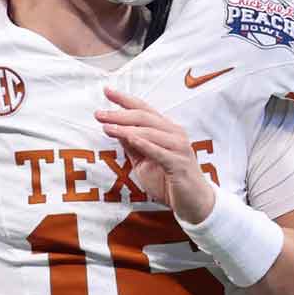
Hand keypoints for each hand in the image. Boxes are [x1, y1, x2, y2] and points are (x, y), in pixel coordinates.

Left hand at [94, 87, 215, 223]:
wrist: (194, 204)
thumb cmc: (169, 181)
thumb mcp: (144, 162)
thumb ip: (132, 146)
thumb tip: (115, 129)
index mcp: (167, 130)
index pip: (143, 109)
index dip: (125, 99)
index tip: (107, 90)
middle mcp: (175, 134)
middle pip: (144, 117)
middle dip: (120, 114)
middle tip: (99, 113)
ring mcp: (179, 148)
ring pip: (150, 132)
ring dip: (126, 128)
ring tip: (107, 126)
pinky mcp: (179, 164)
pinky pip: (159, 152)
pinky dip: (144, 144)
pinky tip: (130, 138)